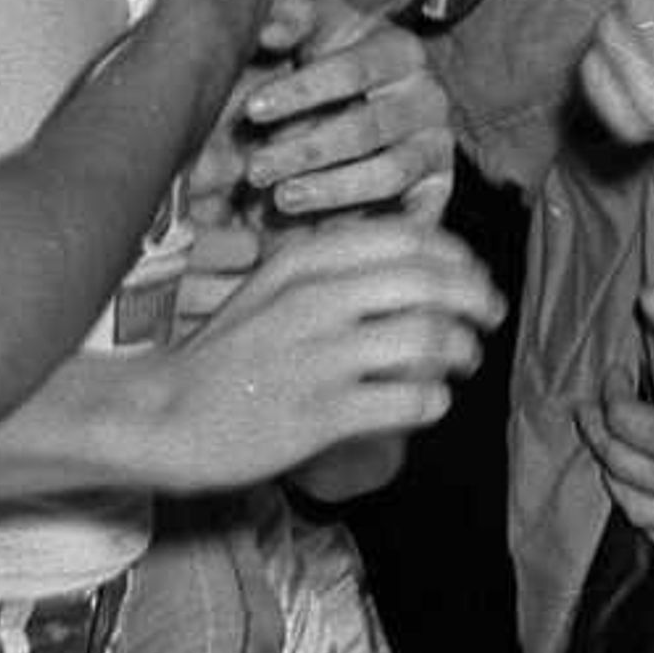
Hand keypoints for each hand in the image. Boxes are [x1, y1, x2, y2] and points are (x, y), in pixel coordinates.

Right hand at [99, 217, 499, 490]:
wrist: (164, 415)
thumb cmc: (228, 351)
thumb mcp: (274, 286)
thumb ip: (335, 269)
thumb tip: (417, 259)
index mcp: (307, 259)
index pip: (412, 237)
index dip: (459, 255)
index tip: (474, 275)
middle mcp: (318, 297)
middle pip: (433, 281)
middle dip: (478, 298)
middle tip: (489, 318)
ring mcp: (321, 355)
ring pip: (431, 338)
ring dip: (463, 352)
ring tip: (463, 363)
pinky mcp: (322, 413)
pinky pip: (411, 399)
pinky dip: (436, 401)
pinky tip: (430, 404)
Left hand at [233, 11, 454, 225]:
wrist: (379, 98)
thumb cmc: (334, 58)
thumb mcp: (316, 29)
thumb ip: (290, 21)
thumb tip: (265, 29)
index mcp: (400, 50)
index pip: (353, 69)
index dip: (301, 89)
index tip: (251, 109)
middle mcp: (429, 97)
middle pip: (367, 127)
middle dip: (306, 150)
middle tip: (255, 170)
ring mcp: (437, 145)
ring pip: (389, 173)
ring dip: (331, 190)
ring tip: (281, 198)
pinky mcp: (438, 189)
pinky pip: (411, 216)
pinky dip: (374, 231)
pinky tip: (327, 239)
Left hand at [578, 286, 653, 558]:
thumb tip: (647, 297)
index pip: (624, 424)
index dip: (610, 394)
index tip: (617, 371)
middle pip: (621, 469)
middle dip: (598, 435)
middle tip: (592, 409)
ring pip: (639, 514)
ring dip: (617, 483)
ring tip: (615, 455)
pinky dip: (652, 524)